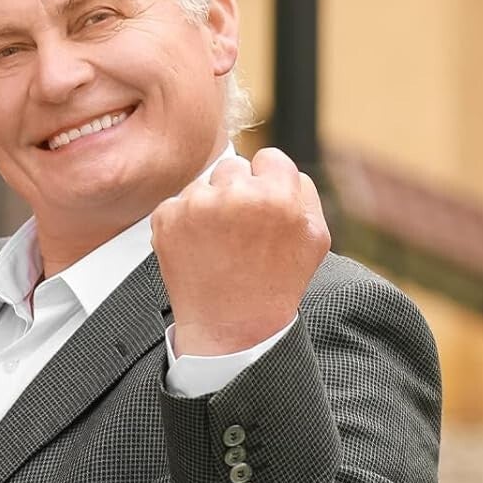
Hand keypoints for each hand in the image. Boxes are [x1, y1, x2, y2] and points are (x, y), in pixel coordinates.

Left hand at [152, 148, 329, 356]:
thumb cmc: (277, 283)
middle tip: (239, 231)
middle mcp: (236, 194)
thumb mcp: (315, 238)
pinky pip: (176, 205)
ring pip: (202, 185)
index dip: (267, 182)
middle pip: (233, 167)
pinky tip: (198, 250)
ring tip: (219, 245)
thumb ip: (303, 192)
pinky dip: (182, 223)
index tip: (262, 208)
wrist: (231, 325)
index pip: (269, 157)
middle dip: (236, 191)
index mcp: (278, 193)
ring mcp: (197, 205)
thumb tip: (279, 166)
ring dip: (208, 206)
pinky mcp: (166, 218)